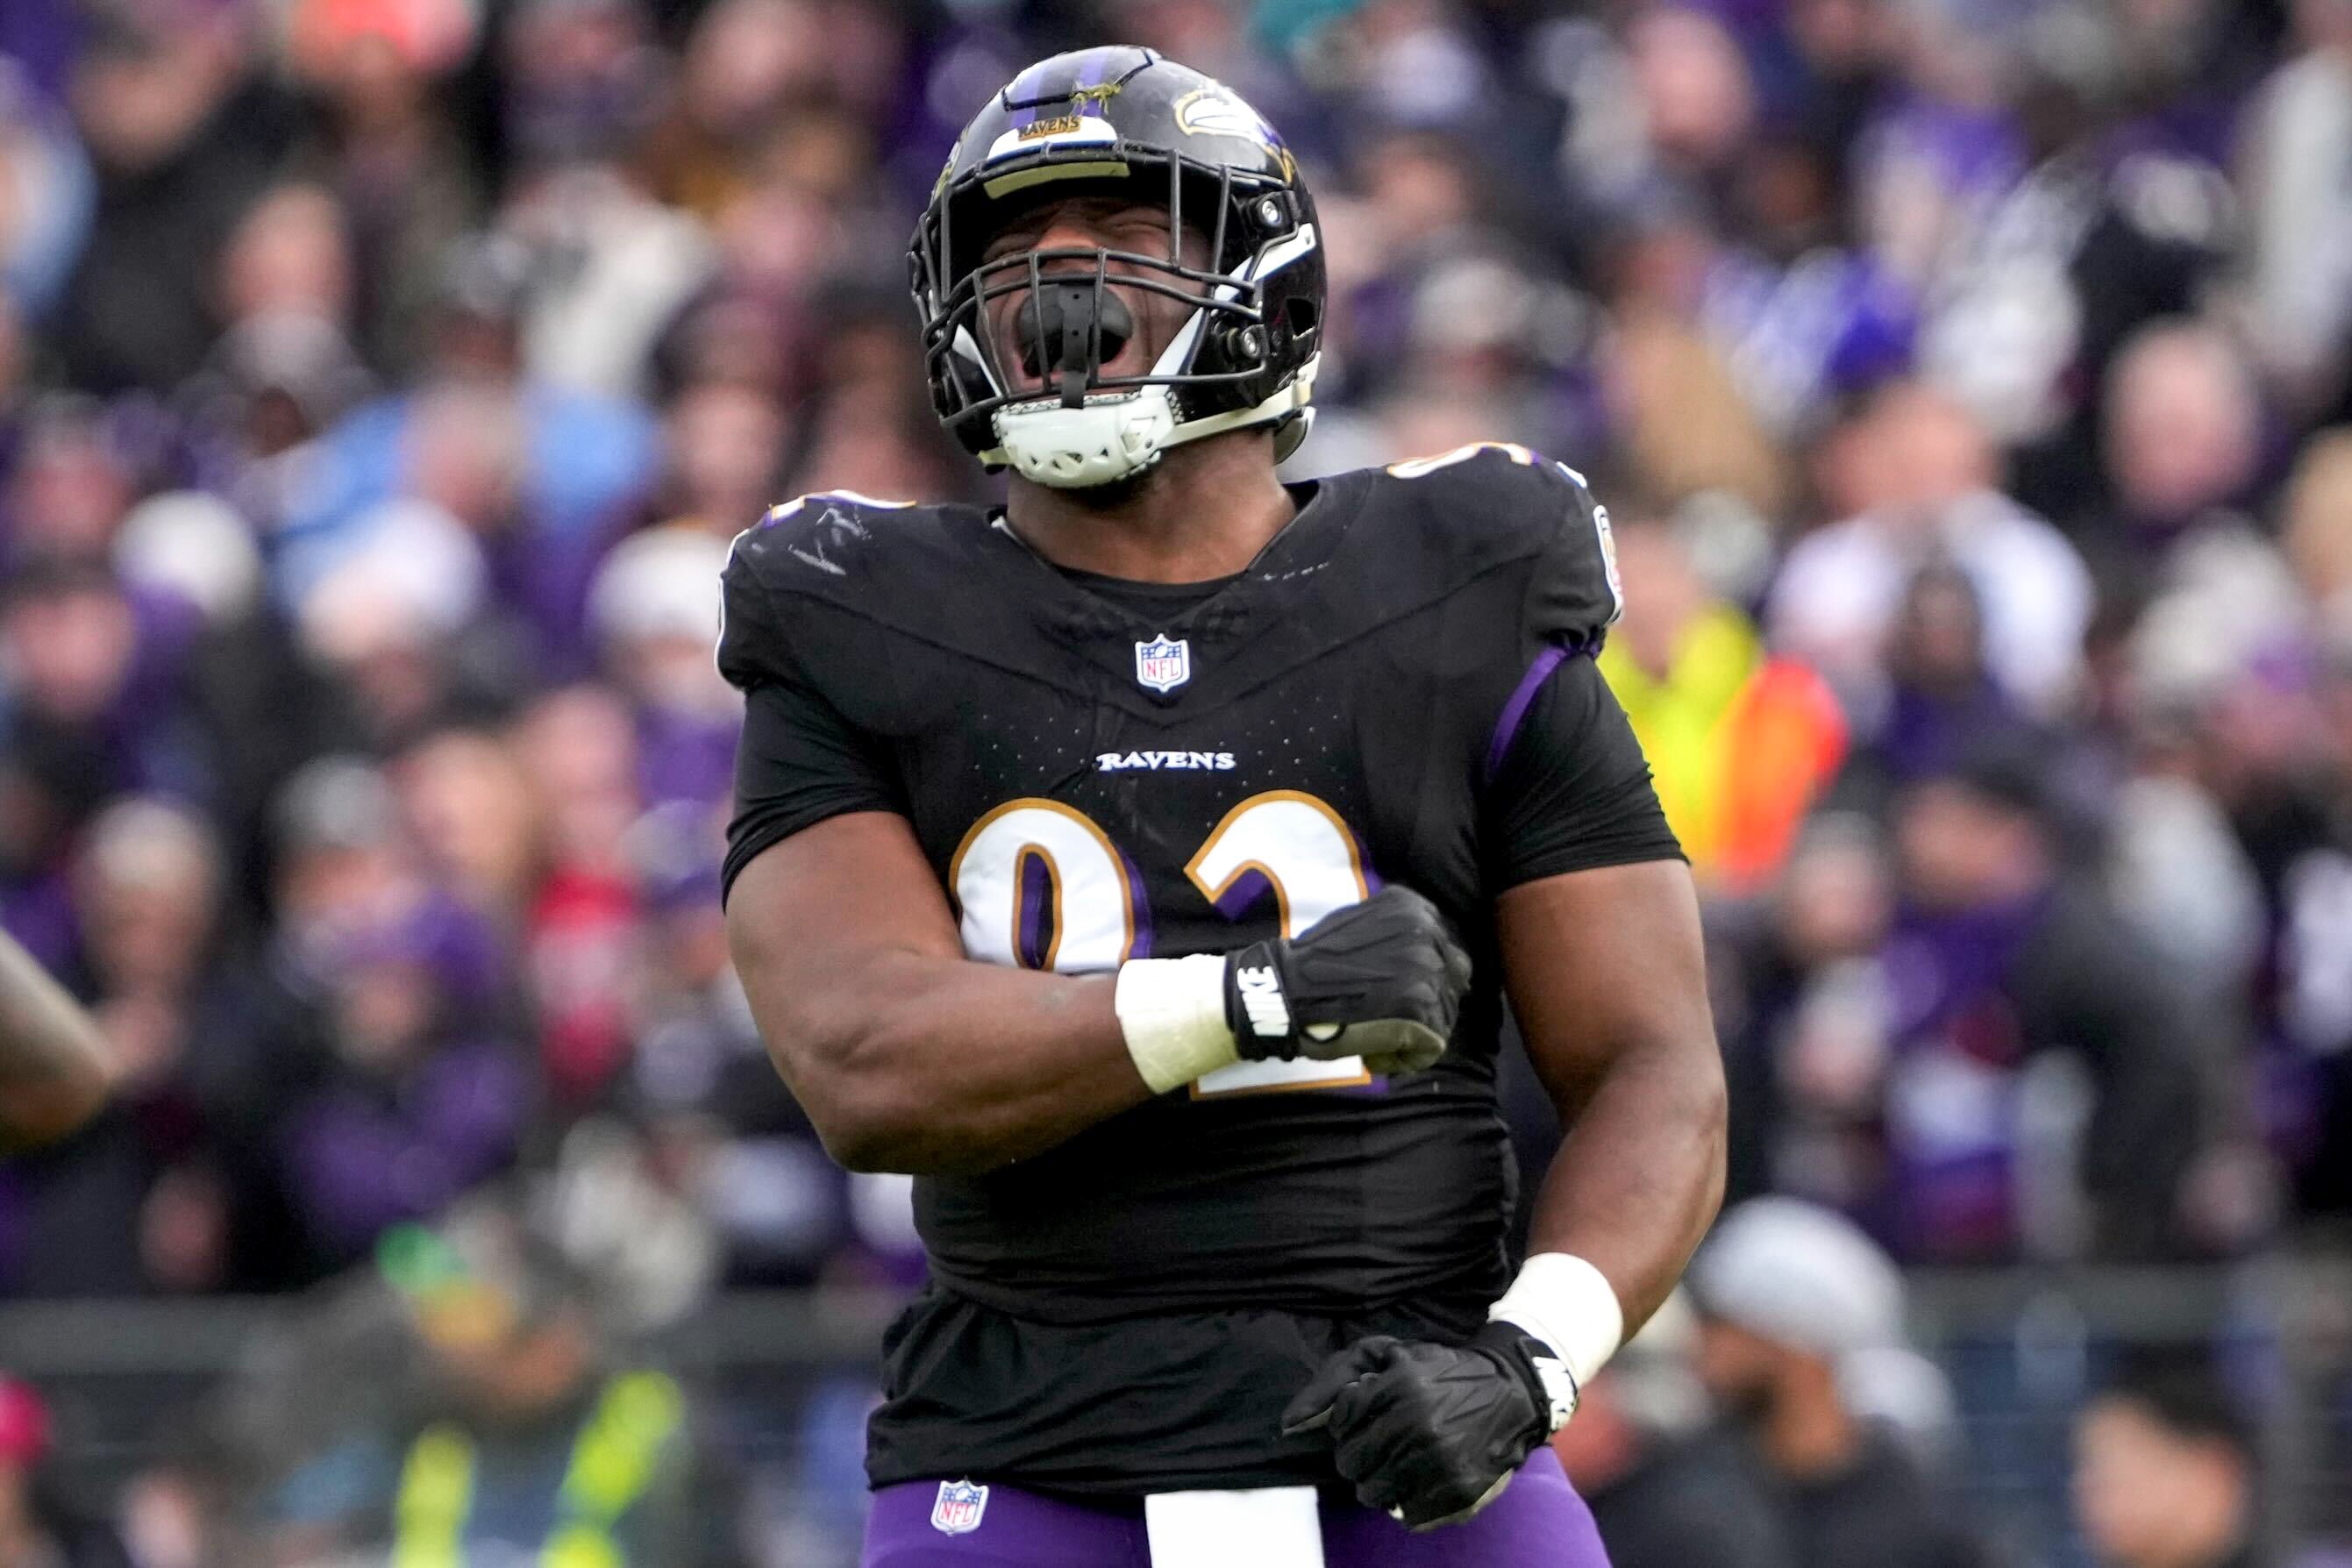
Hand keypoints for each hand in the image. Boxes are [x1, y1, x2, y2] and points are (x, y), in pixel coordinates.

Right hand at [1222, 886, 1469, 1075]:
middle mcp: (1428, 935)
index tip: (1393, 991)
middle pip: (1452, 983)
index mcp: (1414, 909)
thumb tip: (1432, 956)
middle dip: (1425, 1005)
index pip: (1445, 949)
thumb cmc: (1313, 964)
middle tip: (1385, 1017)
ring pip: (1444, 1017)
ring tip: (1375, 1035)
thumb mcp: (1360, 923)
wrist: (1285, 991)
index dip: (1423, 977)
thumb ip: (1397, 932)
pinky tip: (1373, 1052)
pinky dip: (1403, 1058)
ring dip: (1413, 1034)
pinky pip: (1431, 1047)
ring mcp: (1428, 974)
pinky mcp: (1422, 1013)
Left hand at [1281, 1322, 1573, 1529]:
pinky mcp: (1459, 1492)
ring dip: (1380, 1479)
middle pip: (1350, 1462)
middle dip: (1359, 1452)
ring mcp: (1441, 1462)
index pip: (1340, 1421)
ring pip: (1372, 1493)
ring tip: (1403, 1459)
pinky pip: (1406, 1515)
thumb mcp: (1386, 1355)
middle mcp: (1420, 1424)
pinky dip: (1409, 1500)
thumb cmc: (1437, 1371)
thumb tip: (1288, 1426)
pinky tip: (1425, 1475)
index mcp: (1401, 1385)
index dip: (1350, 1419)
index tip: (1371, 1413)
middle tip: (1384, 1440)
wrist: (1511, 1392)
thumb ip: (1332, 1382)